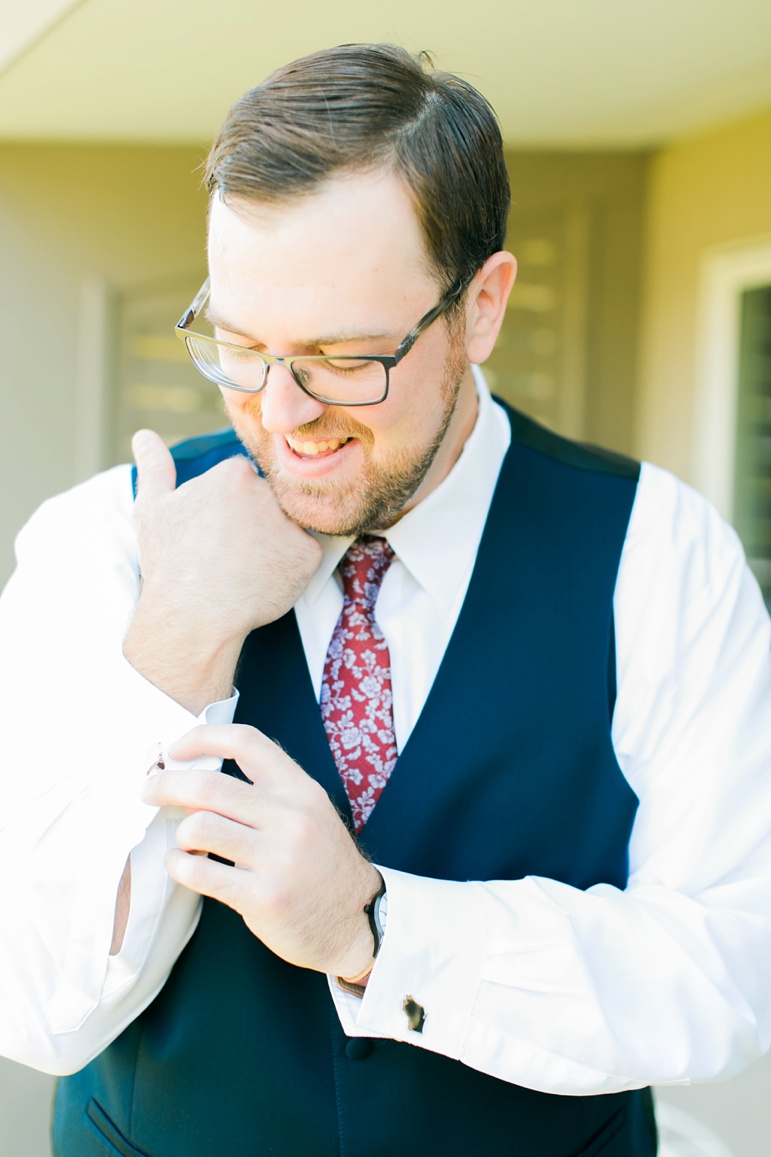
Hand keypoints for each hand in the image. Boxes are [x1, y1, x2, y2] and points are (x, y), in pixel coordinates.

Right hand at [124, 430, 321, 711]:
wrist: (194, 615)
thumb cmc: (170, 562)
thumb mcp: (153, 508)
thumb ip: (155, 467)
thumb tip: (143, 435)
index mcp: (235, 473)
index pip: (243, 481)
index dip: (228, 508)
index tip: (213, 531)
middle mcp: (268, 491)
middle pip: (269, 501)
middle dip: (254, 522)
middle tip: (228, 553)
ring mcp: (291, 523)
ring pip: (288, 526)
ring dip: (273, 543)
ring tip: (244, 567)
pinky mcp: (308, 555)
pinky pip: (303, 556)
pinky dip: (288, 570)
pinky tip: (260, 581)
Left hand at [142, 723, 381, 977]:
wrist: (357, 920)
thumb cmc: (321, 864)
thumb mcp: (309, 813)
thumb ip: (264, 792)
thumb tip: (195, 775)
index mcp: (300, 790)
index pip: (246, 741)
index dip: (202, 737)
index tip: (176, 748)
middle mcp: (291, 818)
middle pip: (209, 785)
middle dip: (166, 784)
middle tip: (149, 791)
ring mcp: (278, 859)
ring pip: (199, 826)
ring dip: (178, 832)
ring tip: (182, 841)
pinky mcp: (263, 897)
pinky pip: (200, 872)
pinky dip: (179, 865)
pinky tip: (182, 865)